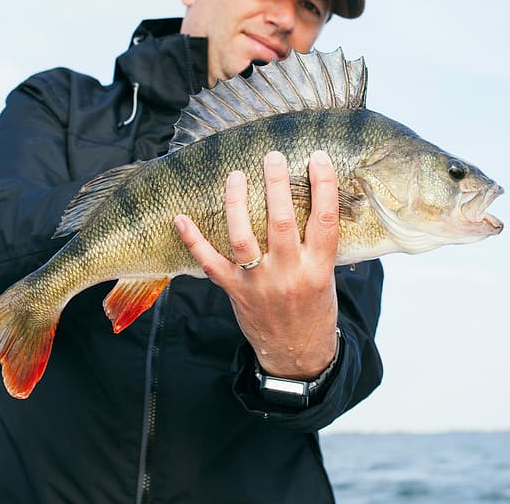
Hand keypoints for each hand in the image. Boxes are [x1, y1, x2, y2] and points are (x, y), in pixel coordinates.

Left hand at [174, 150, 339, 379]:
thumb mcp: (327, 275)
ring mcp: (259, 284)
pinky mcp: (235, 291)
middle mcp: (289, 274)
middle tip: (272, 156)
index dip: (323, 186)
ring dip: (236, 204)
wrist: (297, 354)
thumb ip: (318, 243)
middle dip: (276, 185)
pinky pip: (210, 264)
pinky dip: (193, 240)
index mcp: (318, 268)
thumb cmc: (315, 308)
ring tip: (235, 175)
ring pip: (243, 238)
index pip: (325, 221)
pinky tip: (181, 218)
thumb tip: (315, 196)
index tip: (316, 158)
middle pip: (281, 222)